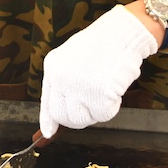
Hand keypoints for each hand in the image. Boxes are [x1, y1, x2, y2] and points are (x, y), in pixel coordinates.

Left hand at [39, 4, 156, 137]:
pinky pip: (103, 115)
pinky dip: (111, 106)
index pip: (47, 103)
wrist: (120, 33)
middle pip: (64, 116)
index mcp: (52, 68)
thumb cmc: (100, 46)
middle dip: (77, 117)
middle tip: (91, 105)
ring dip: (95, 111)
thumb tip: (55, 119)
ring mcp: (78, 86)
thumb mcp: (71, 60)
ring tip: (103, 90)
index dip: (49, 122)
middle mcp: (61, 78)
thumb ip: (63, 85)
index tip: (48, 134)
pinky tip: (113, 86)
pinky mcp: (98, 93)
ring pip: (82, 119)